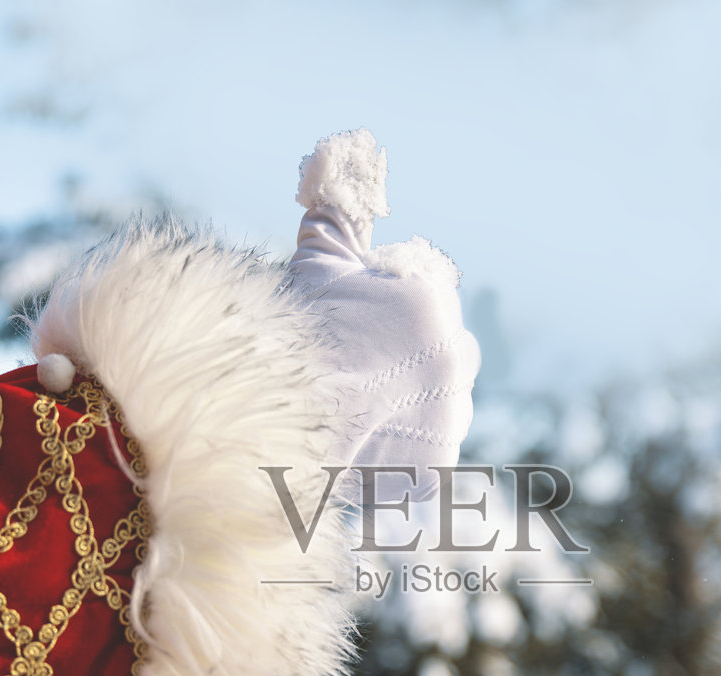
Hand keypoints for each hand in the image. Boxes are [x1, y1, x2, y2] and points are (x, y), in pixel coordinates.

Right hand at [289, 129, 479, 502]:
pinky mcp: (433, 472)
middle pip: (442, 358)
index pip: (428, 300)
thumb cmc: (285, 333)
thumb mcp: (312, 263)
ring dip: (409, 411)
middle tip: (356, 375)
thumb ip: (335, 215)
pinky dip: (402, 466)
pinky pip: (426, 468)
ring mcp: (447, 419)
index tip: (349, 332)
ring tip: (355, 416)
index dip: (386, 312)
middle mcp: (454, 358)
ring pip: (440, 410)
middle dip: (409, 363)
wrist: (266, 411)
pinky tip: (364, 455)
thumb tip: (338, 157)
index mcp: (433, 303)